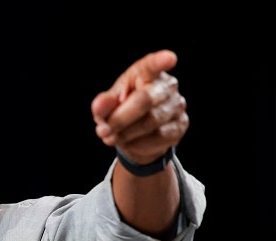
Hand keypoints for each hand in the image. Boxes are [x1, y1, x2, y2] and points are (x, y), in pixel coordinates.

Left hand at [91, 50, 188, 164]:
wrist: (136, 136)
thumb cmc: (121, 111)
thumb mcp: (107, 106)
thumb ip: (102, 104)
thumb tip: (99, 107)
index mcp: (145, 72)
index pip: (153, 65)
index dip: (160, 61)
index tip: (169, 58)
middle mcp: (166, 85)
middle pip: (145, 100)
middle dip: (120, 119)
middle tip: (102, 131)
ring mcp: (177, 104)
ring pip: (151, 121)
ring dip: (126, 133)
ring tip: (111, 138)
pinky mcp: (180, 124)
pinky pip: (159, 136)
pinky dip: (138, 142)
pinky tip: (129, 142)